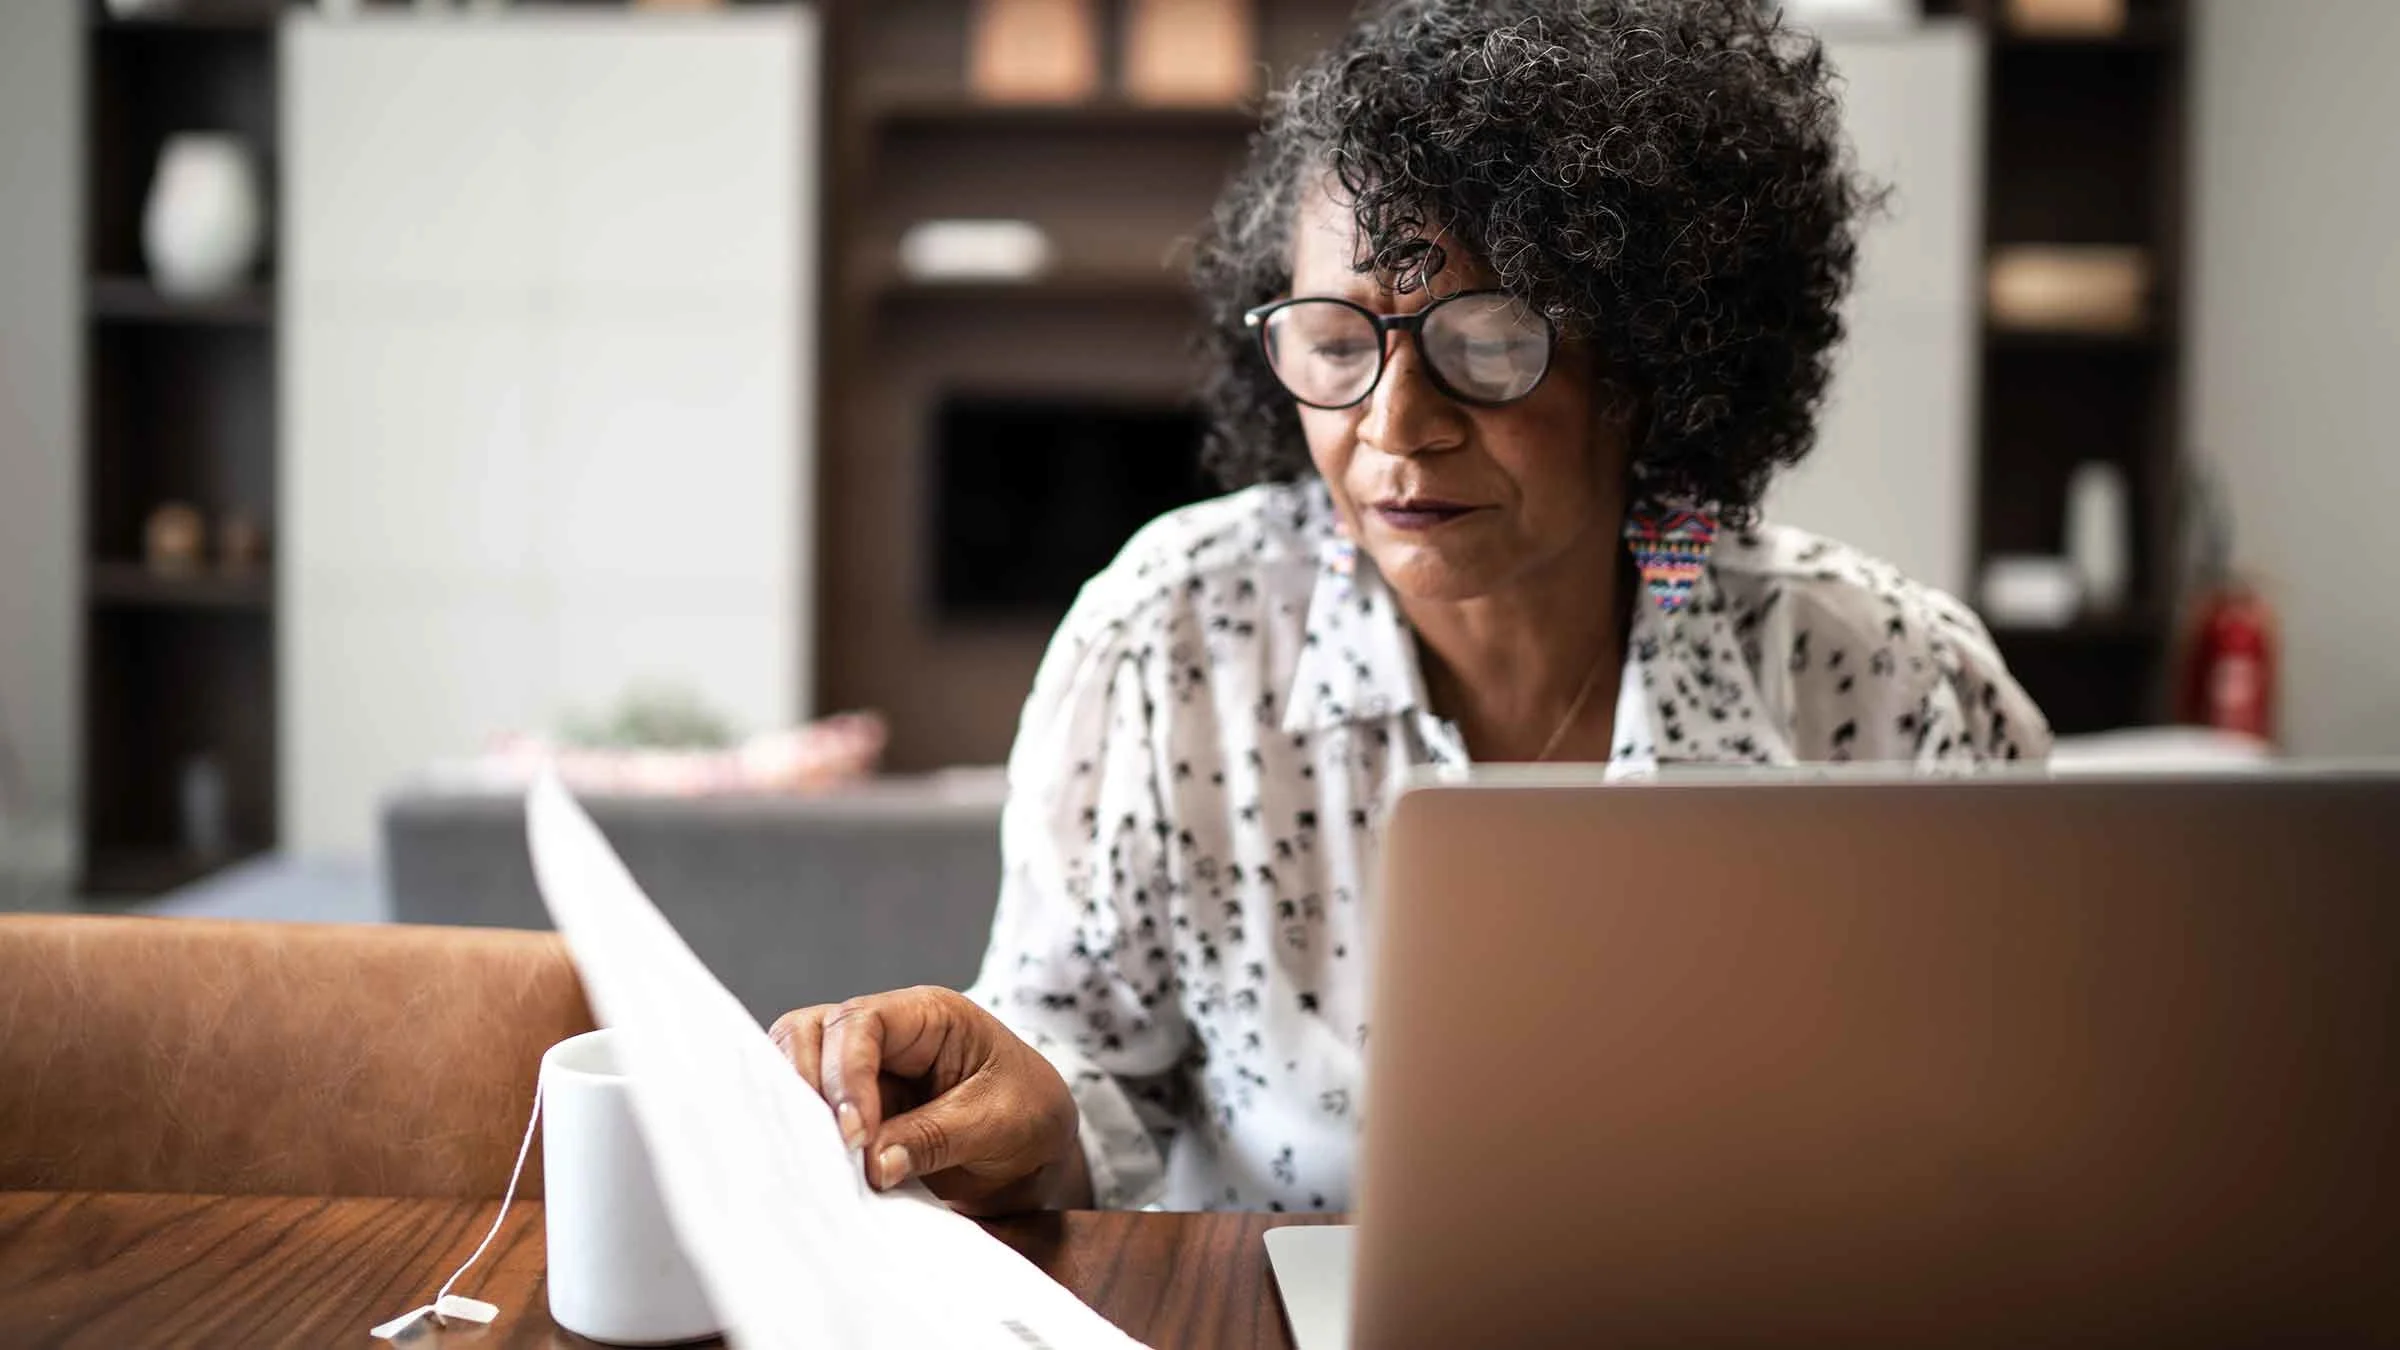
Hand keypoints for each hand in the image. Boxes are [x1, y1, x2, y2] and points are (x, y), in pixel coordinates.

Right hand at [769, 986, 1092, 1214]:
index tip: (855, 1136)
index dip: (846, 1074)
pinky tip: (810, 1169)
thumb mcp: (997, 1125)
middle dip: (806, 1089)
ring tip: (814, 1161)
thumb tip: (872, 1163)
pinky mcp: (851, 1108)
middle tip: (826, 1151)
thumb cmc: (1028, 1115)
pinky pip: (806, 1111)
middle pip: (810, 1034)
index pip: (863, 1022)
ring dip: (795, 1112)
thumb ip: (935, 1137)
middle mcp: (886, 1033)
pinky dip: (801, 1135)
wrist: (1037, 1150)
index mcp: (928, 1016)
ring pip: (794, 1067)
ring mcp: (862, 1069)